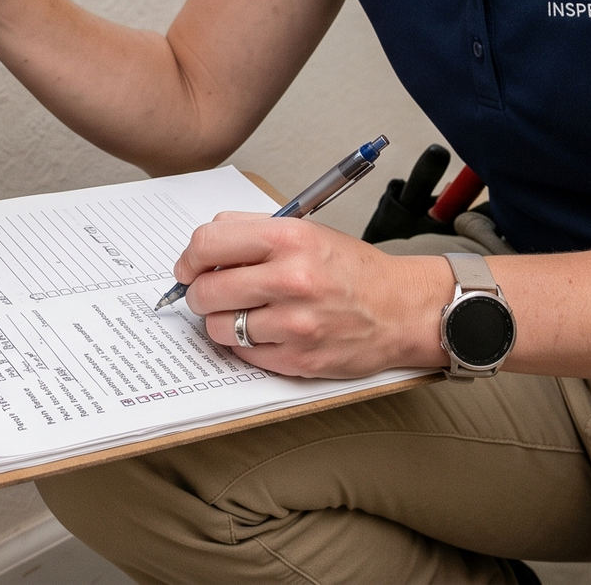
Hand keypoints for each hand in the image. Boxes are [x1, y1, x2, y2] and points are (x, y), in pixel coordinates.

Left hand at [177, 213, 453, 378]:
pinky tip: (264, 332)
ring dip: (222, 322)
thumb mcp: (306, 231)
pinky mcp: (298, 359)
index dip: (190, 258)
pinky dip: (245, 344)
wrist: (401, 309)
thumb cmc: (352, 271)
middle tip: (212, 293)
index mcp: (289, 239)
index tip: (189, 267)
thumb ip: (252, 232)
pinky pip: (244, 354)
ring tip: (244, 313)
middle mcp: (291, 280)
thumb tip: (202, 249)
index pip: (209, 243)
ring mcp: (294, 324)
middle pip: (206, 290)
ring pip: (220, 327)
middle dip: (200, 293)